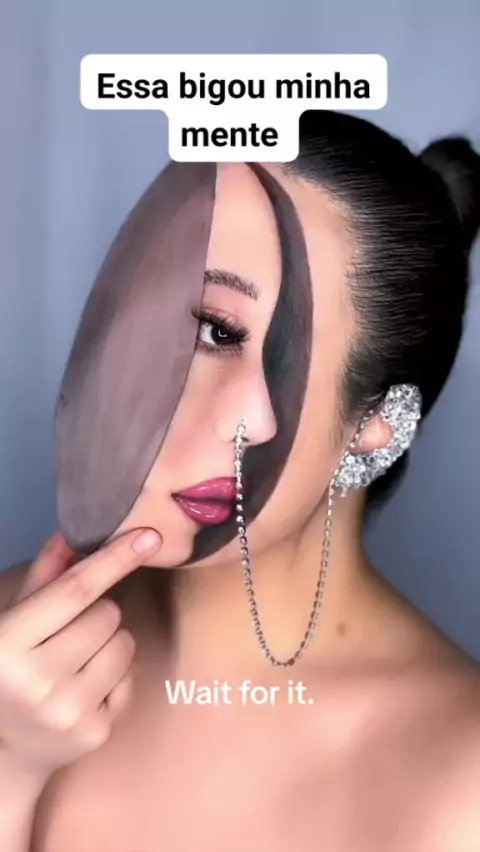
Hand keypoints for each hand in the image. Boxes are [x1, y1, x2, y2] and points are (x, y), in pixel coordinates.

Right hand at [0, 527, 160, 780]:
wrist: (3, 754)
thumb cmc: (10, 671)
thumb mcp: (13, 621)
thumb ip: (44, 576)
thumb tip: (71, 533)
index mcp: (7, 643)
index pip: (75, 590)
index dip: (115, 559)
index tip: (150, 536)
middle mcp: (37, 680)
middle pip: (108, 615)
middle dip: (98, 614)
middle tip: (71, 633)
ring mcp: (68, 711)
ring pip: (126, 643)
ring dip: (110, 643)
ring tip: (78, 661)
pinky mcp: (96, 732)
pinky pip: (131, 678)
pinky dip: (115, 677)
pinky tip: (85, 689)